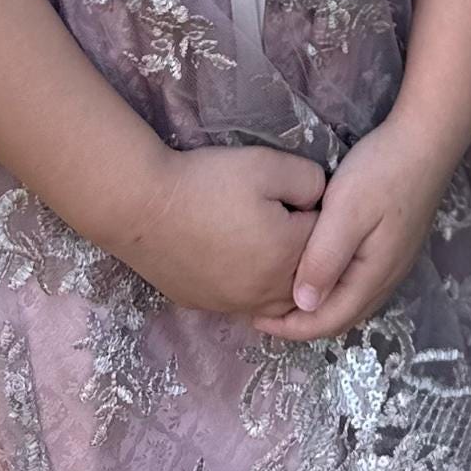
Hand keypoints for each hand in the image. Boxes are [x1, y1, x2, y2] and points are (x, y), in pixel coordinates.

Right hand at [115, 144, 325, 319]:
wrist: (142, 208)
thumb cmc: (208, 183)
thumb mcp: (268, 165)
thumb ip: (310, 180)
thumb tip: (320, 200)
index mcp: (289, 256)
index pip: (328, 240)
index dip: (321, 214)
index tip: (306, 198)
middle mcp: (268, 291)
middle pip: (308, 279)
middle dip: (309, 252)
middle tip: (292, 220)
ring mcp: (236, 304)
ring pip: (280, 302)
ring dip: (285, 277)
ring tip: (272, 245)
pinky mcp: (209, 306)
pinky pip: (247, 306)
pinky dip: (255, 289)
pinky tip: (244, 263)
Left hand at [250, 115, 451, 343]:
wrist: (426, 140)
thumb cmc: (382, 172)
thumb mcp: (346, 211)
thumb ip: (325, 259)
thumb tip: (302, 305)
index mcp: (373, 276)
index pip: (328, 322)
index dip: (291, 327)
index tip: (255, 318)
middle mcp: (386, 279)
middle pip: (340, 318)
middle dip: (302, 323)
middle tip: (262, 310)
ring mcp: (392, 264)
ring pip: (350, 302)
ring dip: (317, 308)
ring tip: (283, 296)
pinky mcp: (392, 247)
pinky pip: (357, 284)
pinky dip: (332, 290)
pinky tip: (315, 271)